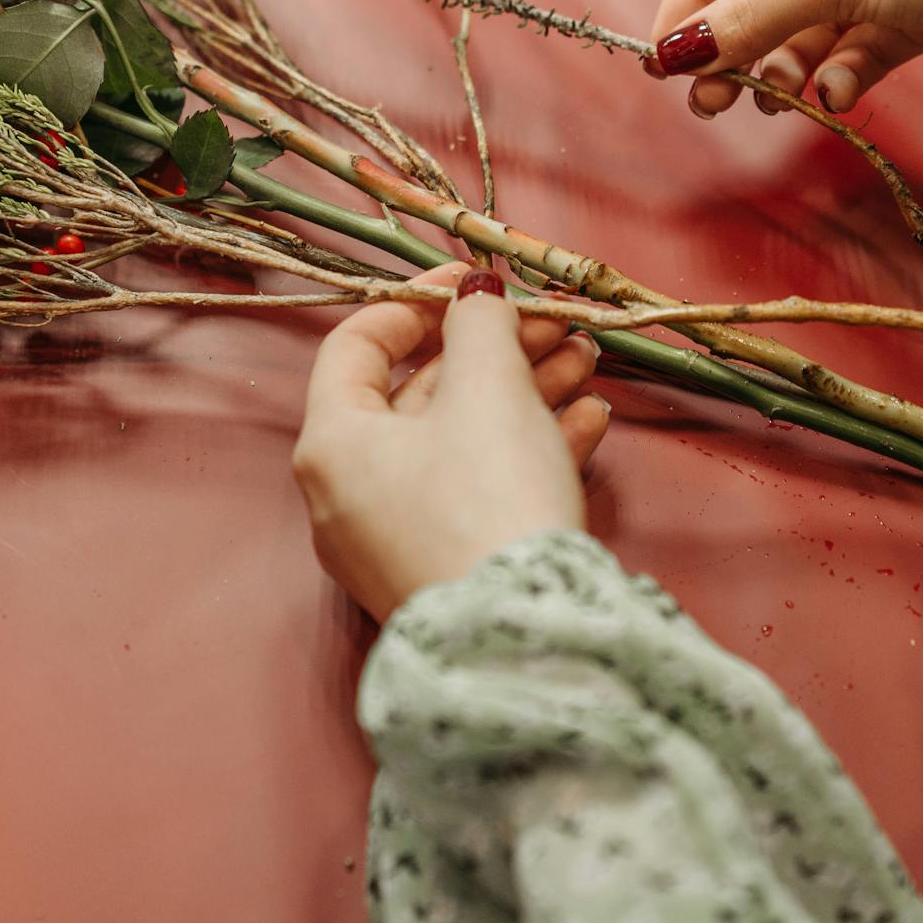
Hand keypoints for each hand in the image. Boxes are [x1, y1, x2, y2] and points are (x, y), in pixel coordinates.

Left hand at [292, 263, 612, 622]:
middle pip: (423, 394)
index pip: (360, 344)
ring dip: (526, 393)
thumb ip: (481, 324)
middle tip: (558, 323)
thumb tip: (475, 294)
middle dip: (498, 349)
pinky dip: (527, 450)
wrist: (522, 640)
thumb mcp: (490, 390)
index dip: (421, 301)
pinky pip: (477, 491)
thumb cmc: (489, 500)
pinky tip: (590, 423)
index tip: (480, 283)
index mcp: (333, 442)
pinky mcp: (444, 570)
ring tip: (588, 363)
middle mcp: (349, 493)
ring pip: (460, 442)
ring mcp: (395, 539)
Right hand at [646, 0, 922, 118]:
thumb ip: (750, 19)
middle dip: (740, 45)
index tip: (664, 55)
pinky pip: (864, 45)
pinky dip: (845, 73)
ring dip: (789, 66)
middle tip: (711, 102)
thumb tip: (675, 53)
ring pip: (817, 23)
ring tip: (776, 101)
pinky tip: (838, 94)